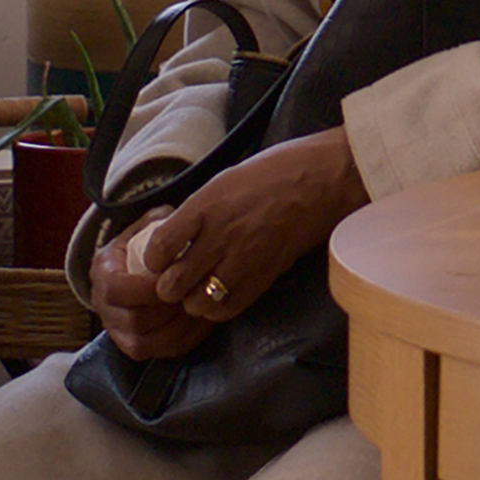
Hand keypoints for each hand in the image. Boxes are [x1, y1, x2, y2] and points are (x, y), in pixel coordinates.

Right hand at [91, 215, 219, 362]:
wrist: (130, 273)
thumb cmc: (141, 248)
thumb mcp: (143, 228)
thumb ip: (155, 221)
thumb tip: (171, 215)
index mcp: (103, 274)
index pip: (115, 290)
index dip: (144, 289)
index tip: (173, 279)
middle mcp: (104, 308)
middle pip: (133, 321)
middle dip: (167, 311)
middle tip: (194, 296)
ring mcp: (118, 332)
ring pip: (145, 344)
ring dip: (178, 329)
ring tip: (201, 310)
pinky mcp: (135, 348)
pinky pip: (159, 353)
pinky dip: (183, 341)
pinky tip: (202, 324)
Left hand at [125, 130, 370, 327]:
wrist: (324, 179)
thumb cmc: (278, 171)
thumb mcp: (226, 180)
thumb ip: (200, 210)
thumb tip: (179, 235)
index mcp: (206, 205)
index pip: (159, 247)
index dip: (154, 259)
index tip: (161, 258)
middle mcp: (220, 235)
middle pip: (173, 283)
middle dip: (168, 286)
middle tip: (176, 280)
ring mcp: (244, 258)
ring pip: (197, 302)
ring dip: (192, 300)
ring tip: (198, 290)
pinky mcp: (265, 275)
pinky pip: (228, 308)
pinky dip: (218, 308)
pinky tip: (221, 296)